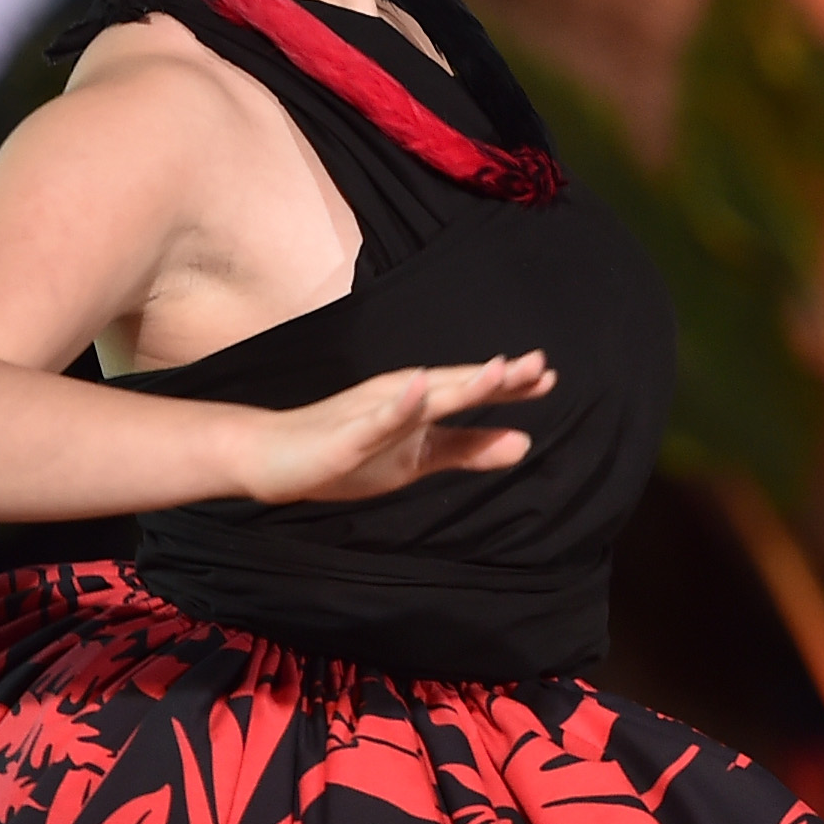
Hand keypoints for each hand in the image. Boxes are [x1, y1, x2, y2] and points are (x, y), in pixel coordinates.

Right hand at [228, 351, 554, 503]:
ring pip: (422, 397)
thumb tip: (524, 443)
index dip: (511, 386)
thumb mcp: (417, 458)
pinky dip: (398, 405)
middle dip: (497, 378)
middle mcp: (400, 397)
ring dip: (458, 383)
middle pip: (455, 386)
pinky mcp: (345, 435)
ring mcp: (371, 414)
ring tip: (497, 370)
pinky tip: (418, 389)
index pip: (471, 392)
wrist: (274, 457)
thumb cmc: (346, 454)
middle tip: (539, 365)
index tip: (549, 376)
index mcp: (419, 405)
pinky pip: (374, 420)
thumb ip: (467, 449)